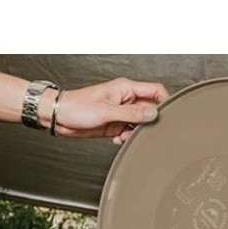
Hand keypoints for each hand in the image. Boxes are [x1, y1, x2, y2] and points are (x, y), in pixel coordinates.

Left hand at [49, 77, 169, 144]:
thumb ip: (131, 114)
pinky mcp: (113, 125)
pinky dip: (125, 138)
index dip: (164, 102)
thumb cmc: (77, 107)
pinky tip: (117, 140)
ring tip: (124, 136)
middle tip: (144, 132)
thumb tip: (152, 114)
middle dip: (148, 122)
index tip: (168, 116)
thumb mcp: (107, 111)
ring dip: (135, 133)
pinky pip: (127, 132)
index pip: (155, 90)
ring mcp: (119, 113)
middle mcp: (125, 99)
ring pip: (138, 123)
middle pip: (148, 109)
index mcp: (126, 88)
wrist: (59, 118)